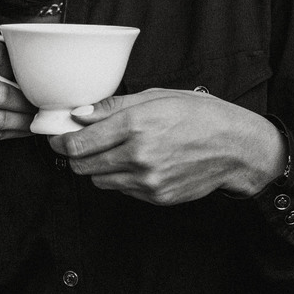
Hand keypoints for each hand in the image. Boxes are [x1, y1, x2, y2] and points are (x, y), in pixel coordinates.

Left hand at [50, 88, 284, 203]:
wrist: (236, 148)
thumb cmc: (200, 115)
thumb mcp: (157, 97)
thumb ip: (113, 107)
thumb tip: (79, 114)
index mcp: (135, 125)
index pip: (77, 143)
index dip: (60, 142)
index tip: (57, 137)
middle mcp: (138, 156)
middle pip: (81, 166)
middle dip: (73, 156)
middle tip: (77, 145)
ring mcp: (147, 180)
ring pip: (99, 180)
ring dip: (96, 167)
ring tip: (112, 151)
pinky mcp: (155, 196)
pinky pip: (122, 189)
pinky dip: (120, 177)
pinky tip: (135, 162)